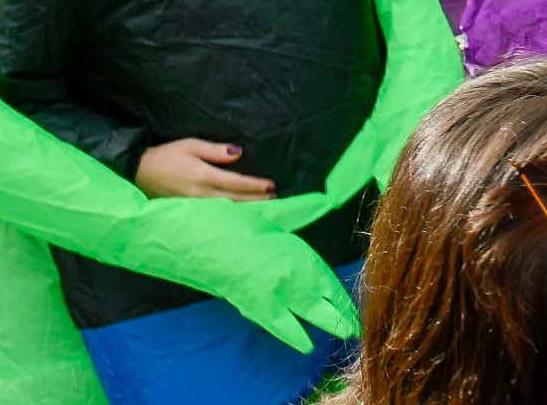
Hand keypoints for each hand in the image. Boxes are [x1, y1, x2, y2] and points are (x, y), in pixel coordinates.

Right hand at [134, 137, 273, 199]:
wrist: (139, 172)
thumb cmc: (167, 155)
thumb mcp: (191, 145)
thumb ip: (215, 150)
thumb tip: (238, 153)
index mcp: (203, 176)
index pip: (236, 183)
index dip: (255, 186)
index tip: (272, 185)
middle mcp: (200, 194)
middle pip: (235, 200)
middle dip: (257, 200)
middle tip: (275, 199)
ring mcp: (194, 206)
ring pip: (226, 209)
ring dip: (246, 208)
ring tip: (264, 207)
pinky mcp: (188, 211)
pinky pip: (214, 214)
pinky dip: (230, 213)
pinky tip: (240, 213)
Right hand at [204, 223, 358, 351]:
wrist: (189, 241)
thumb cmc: (226, 221)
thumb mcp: (268, 214)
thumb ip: (300, 210)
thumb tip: (325, 199)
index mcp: (297, 252)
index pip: (328, 279)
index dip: (341, 293)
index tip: (353, 302)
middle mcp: (291, 278)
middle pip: (325, 301)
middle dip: (342, 315)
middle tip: (357, 326)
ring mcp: (273, 295)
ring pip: (310, 315)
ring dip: (329, 325)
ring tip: (347, 334)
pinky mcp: (253, 307)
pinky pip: (280, 326)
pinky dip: (294, 336)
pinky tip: (306, 346)